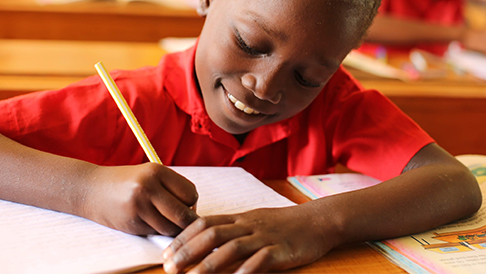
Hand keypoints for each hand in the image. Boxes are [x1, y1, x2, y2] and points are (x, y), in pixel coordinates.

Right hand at [82, 163, 198, 235]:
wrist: (90, 189)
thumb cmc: (126, 182)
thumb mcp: (150, 174)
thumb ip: (173, 188)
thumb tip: (195, 211)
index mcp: (156, 171)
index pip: (191, 193)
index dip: (192, 201)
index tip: (186, 203)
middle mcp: (147, 188)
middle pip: (184, 214)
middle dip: (188, 220)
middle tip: (184, 219)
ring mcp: (139, 207)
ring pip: (171, 227)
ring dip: (173, 227)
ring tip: (166, 219)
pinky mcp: (131, 223)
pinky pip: (156, 232)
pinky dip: (158, 230)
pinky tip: (150, 221)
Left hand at [163, 206, 335, 273]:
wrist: (319, 221)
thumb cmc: (285, 225)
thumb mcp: (255, 221)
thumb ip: (231, 229)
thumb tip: (201, 241)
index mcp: (240, 217)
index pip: (204, 223)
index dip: (182, 238)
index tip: (165, 255)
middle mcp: (249, 225)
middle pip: (212, 233)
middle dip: (188, 251)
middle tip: (170, 269)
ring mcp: (266, 237)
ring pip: (232, 247)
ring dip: (208, 263)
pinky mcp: (281, 250)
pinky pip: (260, 260)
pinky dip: (244, 271)